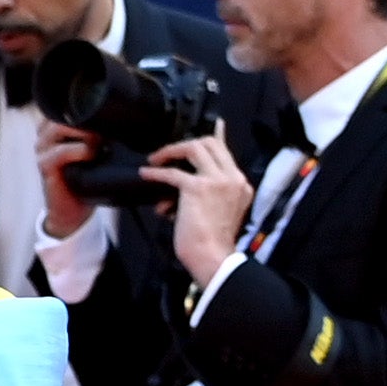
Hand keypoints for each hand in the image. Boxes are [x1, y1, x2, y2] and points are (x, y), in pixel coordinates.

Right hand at [35, 113, 108, 244]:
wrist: (72, 211)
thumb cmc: (86, 177)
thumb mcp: (94, 148)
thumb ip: (100, 130)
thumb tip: (127, 113)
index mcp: (55, 125)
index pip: (69, 101)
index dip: (90, 104)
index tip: (111, 111)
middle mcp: (45, 133)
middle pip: (65, 110)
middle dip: (90, 118)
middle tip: (109, 128)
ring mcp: (42, 149)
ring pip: (62, 126)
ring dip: (87, 133)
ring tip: (101, 143)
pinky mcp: (45, 165)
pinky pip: (62, 151)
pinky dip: (81, 151)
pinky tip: (93, 155)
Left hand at [148, 134, 251, 296]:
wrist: (213, 259)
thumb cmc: (212, 244)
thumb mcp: (220, 213)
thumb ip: (209, 195)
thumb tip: (183, 182)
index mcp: (240, 185)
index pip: (226, 153)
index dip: (214, 138)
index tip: (212, 126)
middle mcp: (233, 179)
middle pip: (211, 143)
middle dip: (187, 144)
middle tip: (169, 152)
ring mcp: (217, 181)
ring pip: (195, 148)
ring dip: (171, 152)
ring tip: (156, 160)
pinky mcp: (198, 188)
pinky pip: (173, 173)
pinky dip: (157, 173)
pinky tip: (146, 174)